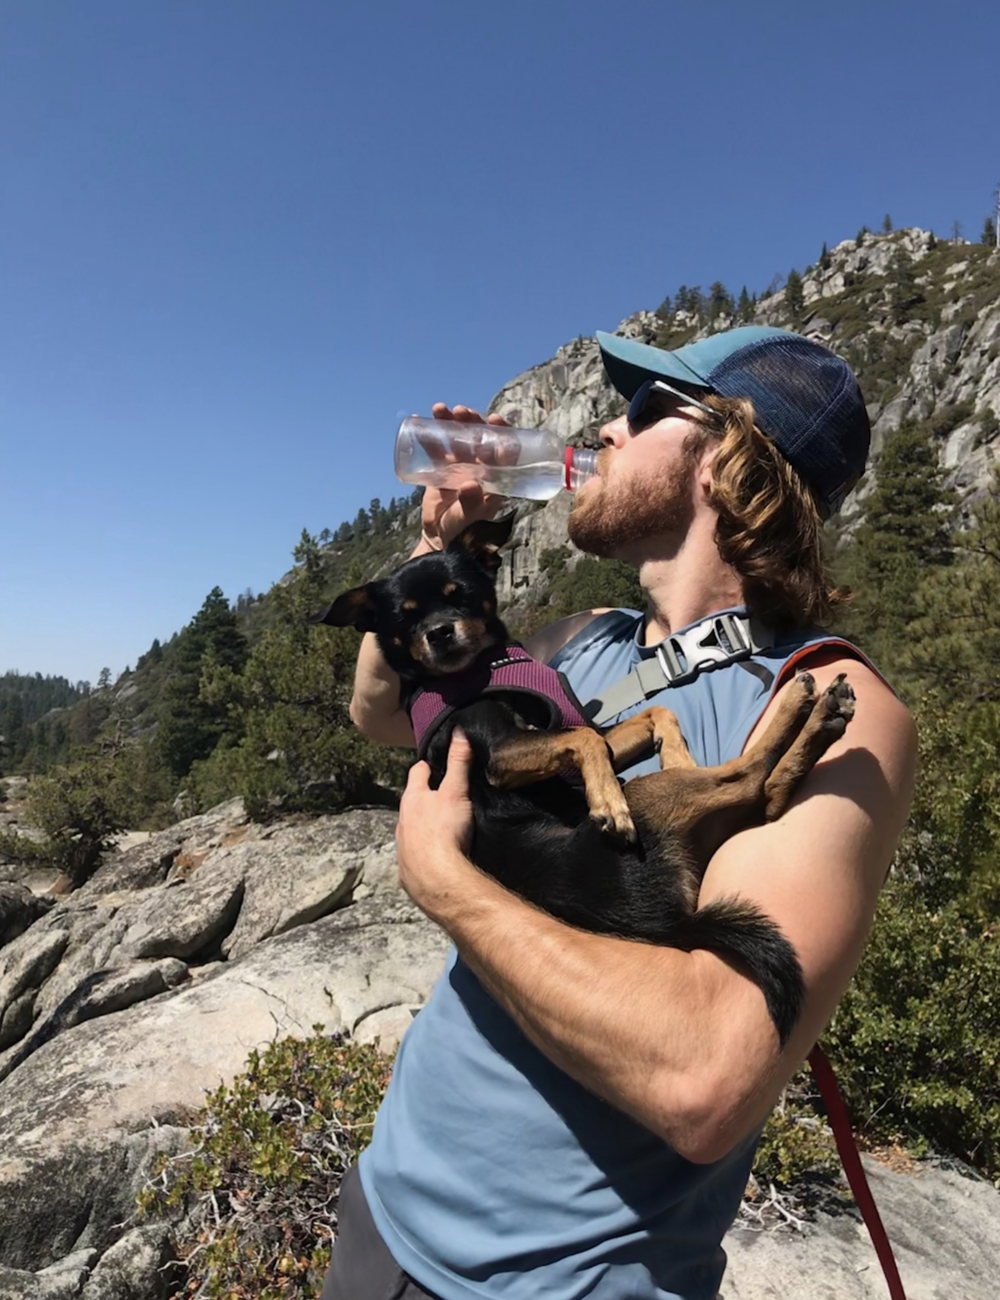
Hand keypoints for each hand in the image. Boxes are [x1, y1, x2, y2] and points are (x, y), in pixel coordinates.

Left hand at [396, 729, 477, 920]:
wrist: (436, 879)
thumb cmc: (445, 831)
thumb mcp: (456, 792)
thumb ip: (458, 762)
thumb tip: (459, 733)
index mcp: (412, 798)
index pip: (418, 772)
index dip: (429, 766)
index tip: (439, 765)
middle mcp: (402, 820)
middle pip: (413, 801)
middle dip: (426, 796)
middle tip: (444, 795)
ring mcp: (402, 845)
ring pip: (411, 828)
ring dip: (423, 824)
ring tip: (442, 826)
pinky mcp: (407, 868)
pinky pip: (415, 854)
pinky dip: (424, 850)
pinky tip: (437, 855)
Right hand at [420, 404, 512, 548]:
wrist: (439, 537)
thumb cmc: (461, 532)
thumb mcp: (468, 520)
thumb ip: (471, 505)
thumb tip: (470, 485)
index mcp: (496, 478)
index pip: (505, 451)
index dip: (502, 433)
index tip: (494, 420)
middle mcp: (481, 468)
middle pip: (480, 438)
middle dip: (473, 422)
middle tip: (463, 412)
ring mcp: (461, 465)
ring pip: (458, 438)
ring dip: (451, 421)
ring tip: (441, 409)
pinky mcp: (442, 467)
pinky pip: (436, 448)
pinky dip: (429, 434)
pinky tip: (420, 417)